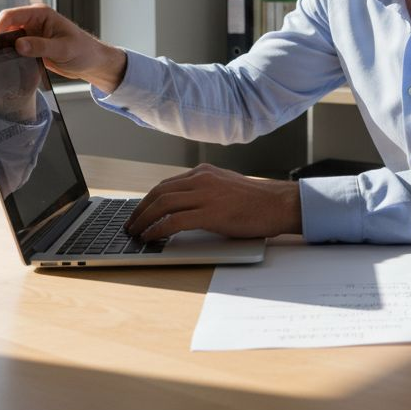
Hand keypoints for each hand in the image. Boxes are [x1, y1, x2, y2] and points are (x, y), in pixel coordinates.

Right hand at [0, 4, 127, 92]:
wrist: (92, 63)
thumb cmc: (84, 51)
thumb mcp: (64, 50)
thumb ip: (41, 47)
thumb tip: (19, 45)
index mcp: (41, 14)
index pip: (11, 15)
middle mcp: (33, 21)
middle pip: (5, 26)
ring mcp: (31, 34)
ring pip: (8, 39)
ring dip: (4, 49)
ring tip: (2, 61)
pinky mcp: (31, 46)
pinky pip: (14, 49)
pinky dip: (10, 55)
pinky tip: (11, 65)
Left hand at [124, 164, 302, 239]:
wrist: (280, 204)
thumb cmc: (258, 201)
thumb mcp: (226, 186)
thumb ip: (205, 191)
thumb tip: (184, 207)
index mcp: (204, 172)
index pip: (166, 184)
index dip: (148, 200)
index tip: (139, 212)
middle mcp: (202, 179)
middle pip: (159, 192)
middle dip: (140, 210)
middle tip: (131, 224)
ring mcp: (206, 195)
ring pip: (162, 204)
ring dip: (144, 220)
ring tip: (136, 233)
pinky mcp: (211, 213)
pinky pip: (174, 221)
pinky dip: (158, 230)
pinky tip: (150, 237)